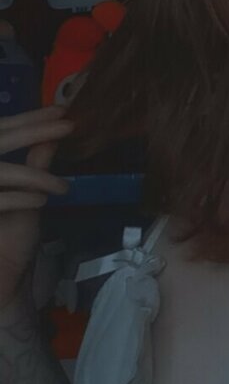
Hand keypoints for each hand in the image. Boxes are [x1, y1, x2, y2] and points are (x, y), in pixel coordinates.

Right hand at [0, 106, 74, 312]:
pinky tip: (41, 201)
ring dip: (34, 176)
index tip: (61, 110)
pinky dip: (20, 199)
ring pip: (0, 172)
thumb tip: (55, 132)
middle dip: (33, 131)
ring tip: (62, 186)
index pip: (2, 129)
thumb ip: (35, 162)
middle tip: (67, 125)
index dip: (29, 118)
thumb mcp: (26, 193)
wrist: (2, 273)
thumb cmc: (10, 234)